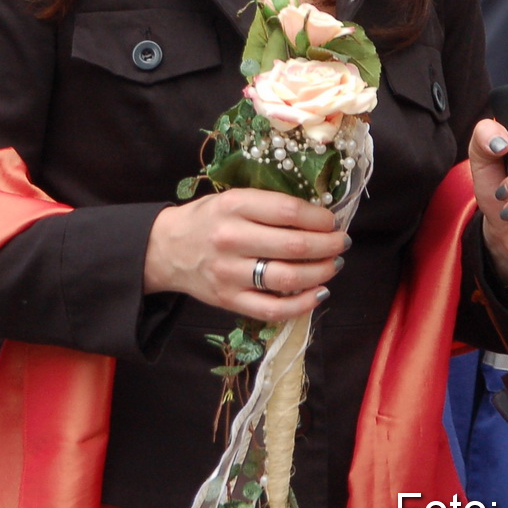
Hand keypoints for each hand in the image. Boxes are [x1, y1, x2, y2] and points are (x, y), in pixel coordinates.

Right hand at [144, 188, 349, 321]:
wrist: (166, 248)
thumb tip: (318, 215)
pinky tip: (318, 293)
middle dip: (328, 245)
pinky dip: (302, 304)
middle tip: (341, 243)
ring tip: (333, 265)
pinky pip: (272, 309)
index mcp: (233, 206)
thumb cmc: (207, 219)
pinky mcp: (228, 300)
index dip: (319, 218)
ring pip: (288, 279)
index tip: (331, 221)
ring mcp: (229, 273)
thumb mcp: (231, 198)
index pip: (288, 211)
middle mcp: (231, 239)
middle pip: (294, 246)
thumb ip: (268, 204)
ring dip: (321, 273)